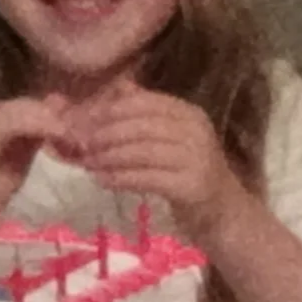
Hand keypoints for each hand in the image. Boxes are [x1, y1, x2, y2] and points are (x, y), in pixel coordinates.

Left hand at [67, 81, 253, 242]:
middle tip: (78, 143)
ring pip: (141, 151)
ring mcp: (196, 158)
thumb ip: (142, 116)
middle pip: (140, 125)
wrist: (223, 212)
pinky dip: (120, 178)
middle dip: (103, 133)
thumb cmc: (188, 173)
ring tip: (85, 162)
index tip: (80, 120)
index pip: (143, 101)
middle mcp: (195, 131)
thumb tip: (111, 89)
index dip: (108, 109)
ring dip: (108, 156)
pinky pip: (147, 178)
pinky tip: (101, 180)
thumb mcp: (169, 139)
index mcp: (188, 113)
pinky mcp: (191, 186)